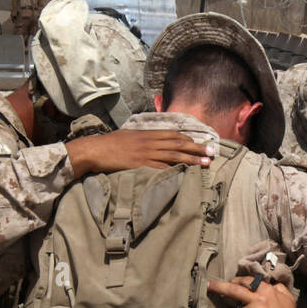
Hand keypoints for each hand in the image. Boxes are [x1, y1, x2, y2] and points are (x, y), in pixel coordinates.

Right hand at [65, 130, 214, 177]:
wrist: (95, 149)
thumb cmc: (110, 143)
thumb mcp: (129, 135)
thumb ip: (143, 138)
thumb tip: (154, 142)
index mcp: (148, 133)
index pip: (173, 135)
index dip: (189, 139)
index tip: (200, 143)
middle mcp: (150, 141)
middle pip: (178, 144)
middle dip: (197, 148)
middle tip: (212, 152)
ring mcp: (146, 153)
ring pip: (174, 155)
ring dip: (191, 160)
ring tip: (205, 164)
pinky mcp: (140, 165)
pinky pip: (160, 168)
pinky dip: (173, 170)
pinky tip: (184, 174)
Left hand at [208, 276, 304, 307]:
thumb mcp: (288, 299)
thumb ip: (278, 288)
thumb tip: (270, 283)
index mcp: (267, 290)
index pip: (247, 281)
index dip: (236, 281)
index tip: (230, 282)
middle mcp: (258, 299)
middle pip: (233, 290)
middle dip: (219, 286)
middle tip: (209, 285)